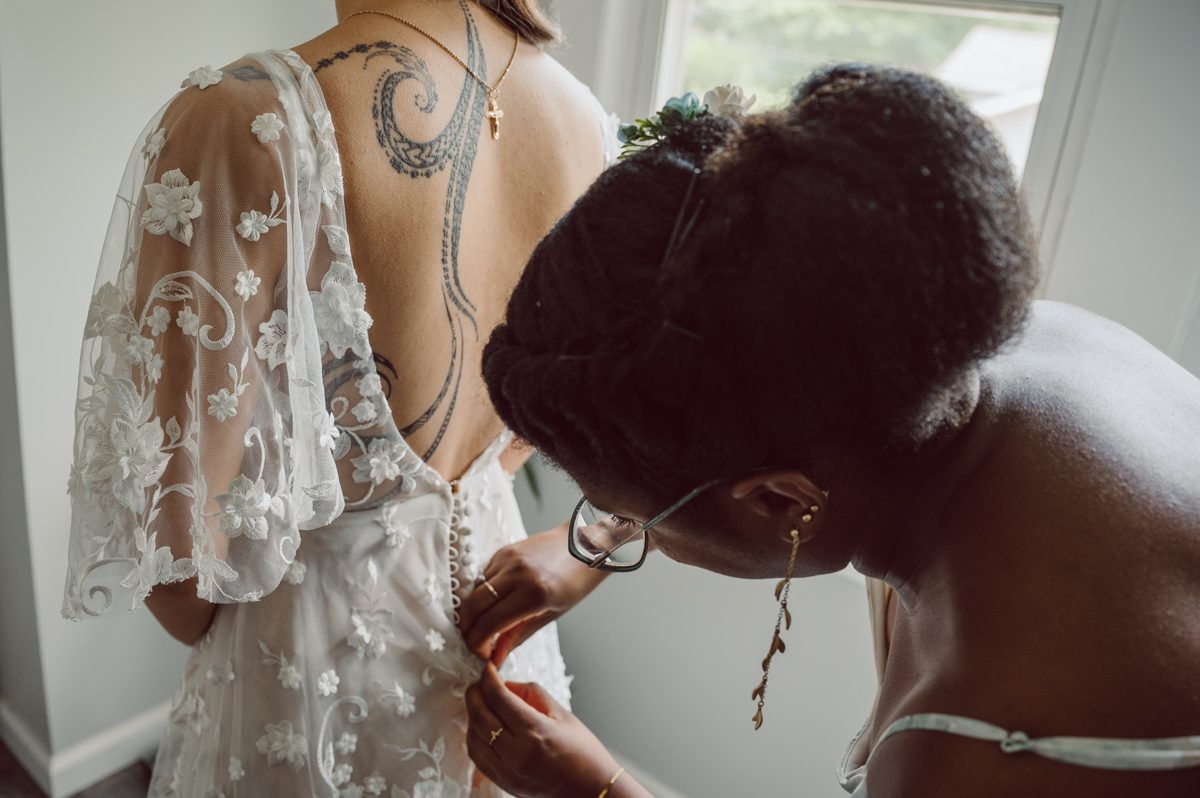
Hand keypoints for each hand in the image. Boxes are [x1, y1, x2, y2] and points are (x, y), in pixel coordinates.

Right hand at [458, 523, 606, 664]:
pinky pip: (483, 576)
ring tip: (486, 625)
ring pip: (474, 591)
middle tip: (474, 643)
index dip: (477, 644)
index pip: (489, 624)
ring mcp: (508, 559)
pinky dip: (482, 594)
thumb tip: (495, 658)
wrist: (585, 545)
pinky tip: (495, 602)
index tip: (480, 655)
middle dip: (467, 629)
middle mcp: (516, 574)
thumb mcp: (551, 614)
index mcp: (533, 594)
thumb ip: (518, 635)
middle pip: (472, 606)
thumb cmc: (575, 582)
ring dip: (474, 612)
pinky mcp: (504, 550)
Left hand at [466, 664, 620, 797]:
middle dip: (475, 694)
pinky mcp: (504, 783)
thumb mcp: (562, 714)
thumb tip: (506, 684)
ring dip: (472, 716)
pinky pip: (478, 757)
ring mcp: (508, 772)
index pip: (499, 698)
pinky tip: (483, 727)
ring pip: (473, 737)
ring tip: (482, 703)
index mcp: (535, 732)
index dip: (489, 678)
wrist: (591, 790)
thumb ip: (532, 693)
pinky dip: (475, 737)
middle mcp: (517, 754)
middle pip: (480, 717)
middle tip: (480, 683)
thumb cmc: (583, 752)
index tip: (488, 669)